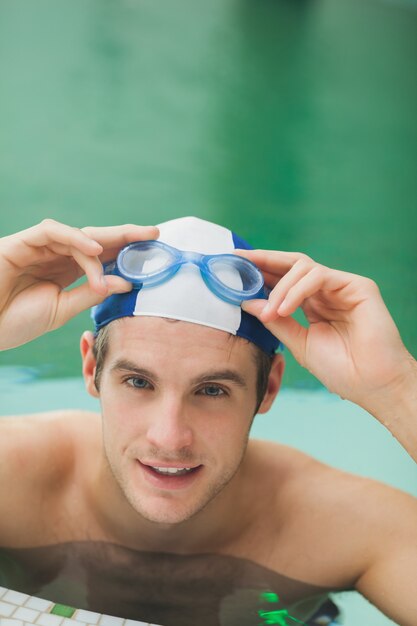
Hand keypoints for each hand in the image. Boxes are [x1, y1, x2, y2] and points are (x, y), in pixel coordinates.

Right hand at [0, 219, 158, 349]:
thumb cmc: (16, 321)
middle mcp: (56, 256)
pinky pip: (52, 232)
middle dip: (125, 235)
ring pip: (78, 236)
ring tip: (126, 257)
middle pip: (96, 239)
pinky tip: (95, 250)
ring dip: (103, 247)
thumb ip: (92, 294)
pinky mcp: (22, 242)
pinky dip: (75, 238)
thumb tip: (127, 282)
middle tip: (154, 233)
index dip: (126, 251)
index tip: (154, 250)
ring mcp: (39, 247)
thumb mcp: (63, 309)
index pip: (102, 256)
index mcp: (67, 271)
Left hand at [236, 249, 415, 412]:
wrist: (371, 385)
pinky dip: (297, 289)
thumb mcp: (299, 344)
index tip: (234, 266)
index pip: (284, 278)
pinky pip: (319, 276)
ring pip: (303, 267)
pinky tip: (285, 308)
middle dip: (264, 260)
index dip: (260, 271)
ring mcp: (342, 287)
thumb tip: (247, 303)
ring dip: (280, 287)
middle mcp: (326, 291)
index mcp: (313, 304)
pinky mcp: (358, 286)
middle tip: (239, 261)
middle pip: (292, 264)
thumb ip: (275, 322)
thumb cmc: (341, 369)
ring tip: (271, 310)